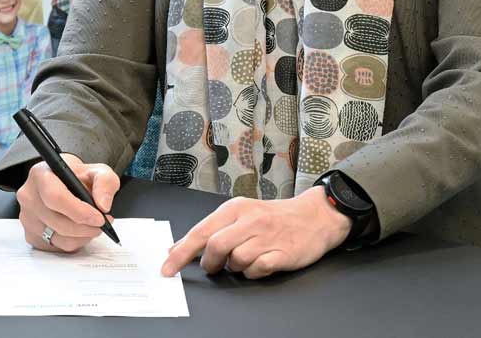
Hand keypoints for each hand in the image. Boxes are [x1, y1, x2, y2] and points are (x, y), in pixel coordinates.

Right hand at [15, 154, 118, 253]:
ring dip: (82, 237)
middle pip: (59, 222)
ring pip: (60, 238)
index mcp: (41, 175)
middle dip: (87, 228)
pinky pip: (57, 247)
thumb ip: (105, 182)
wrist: (63, 183)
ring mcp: (27, 218)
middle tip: (102, 223)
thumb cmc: (76, 177)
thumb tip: (103, 205)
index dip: (79, 211)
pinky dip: (74, 242)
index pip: (56, 197)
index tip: (99, 217)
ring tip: (92, 226)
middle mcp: (29, 196)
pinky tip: (79, 231)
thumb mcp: (97, 170)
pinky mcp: (31, 235)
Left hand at [161, 186, 350, 279]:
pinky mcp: (282, 253)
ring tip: (246, 258)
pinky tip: (261, 263)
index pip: (200, 232)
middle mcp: (249, 220)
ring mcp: (267, 237)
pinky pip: (258, 270)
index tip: (167, 268)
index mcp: (234, 209)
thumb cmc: (272, 217)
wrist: (314, 216)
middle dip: (211, 262)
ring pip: (236, 261)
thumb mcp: (239, 215)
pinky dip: (254, 273)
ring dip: (236, 267)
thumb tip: (177, 247)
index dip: (181, 253)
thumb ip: (210, 230)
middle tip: (215, 266)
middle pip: (215, 246)